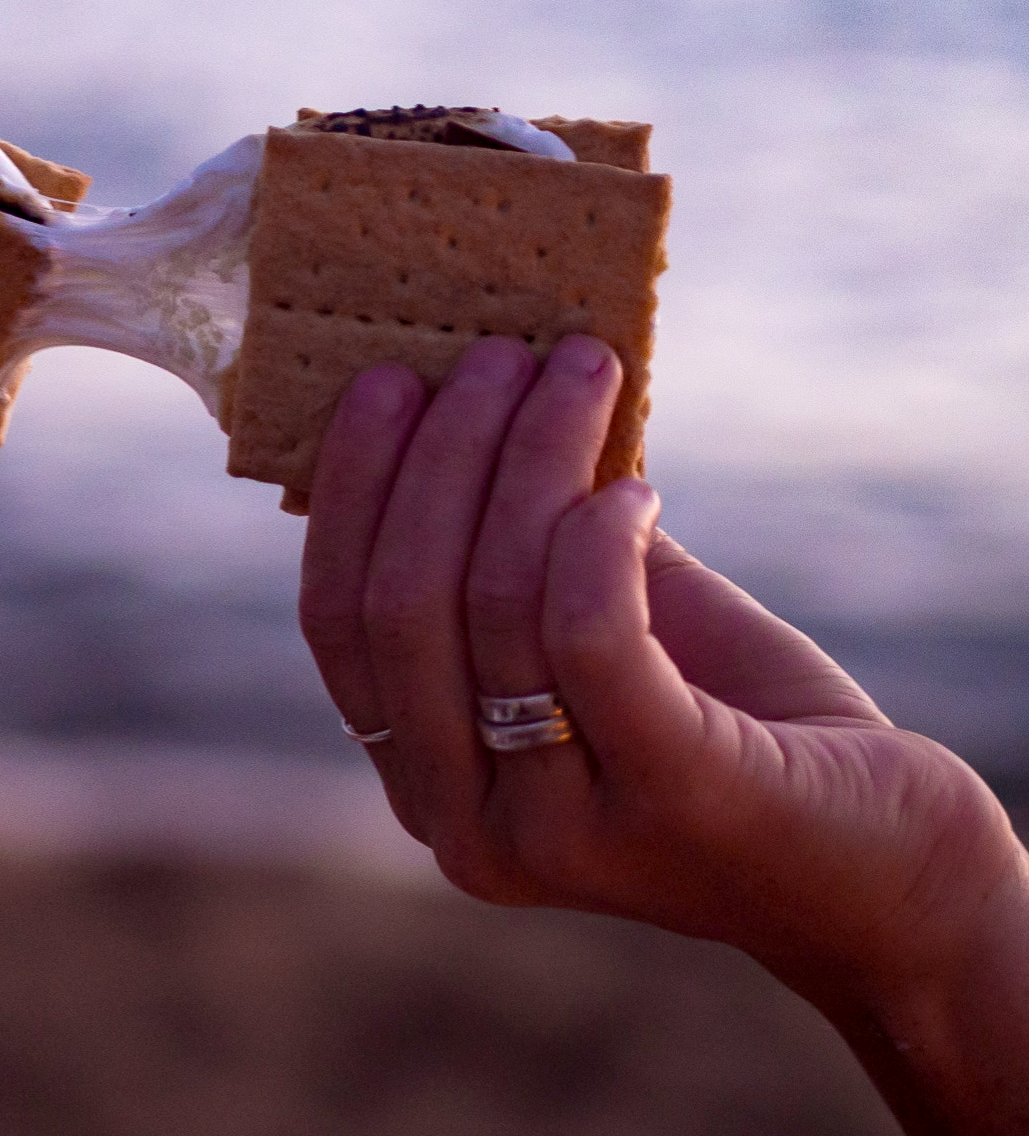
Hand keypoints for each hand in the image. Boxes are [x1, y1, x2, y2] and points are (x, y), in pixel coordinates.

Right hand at [300, 337, 1028, 1133]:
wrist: (883, 866)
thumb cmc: (731, 724)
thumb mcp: (602, 635)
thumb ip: (522, 550)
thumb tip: (474, 391)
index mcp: (426, 790)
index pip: (337, 626)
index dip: (353, 492)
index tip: (387, 381)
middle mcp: (464, 831)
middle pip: (400, 605)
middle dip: (440, 454)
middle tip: (493, 354)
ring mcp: (557, 831)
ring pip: (495, 602)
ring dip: (530, 458)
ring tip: (578, 371)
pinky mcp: (670, 802)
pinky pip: (592, 634)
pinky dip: (600, 536)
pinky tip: (637, 487)